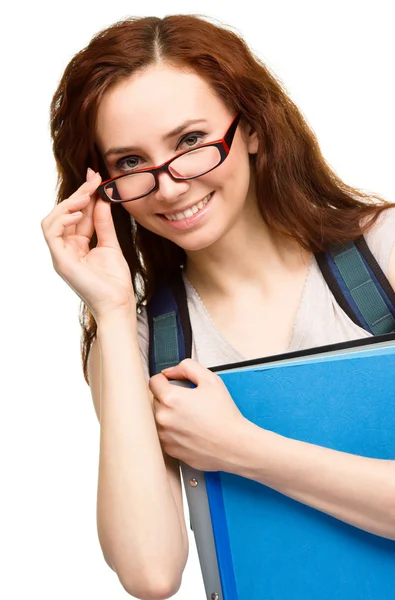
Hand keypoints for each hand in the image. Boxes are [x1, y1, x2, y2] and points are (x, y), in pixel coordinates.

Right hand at [41, 168, 134, 320]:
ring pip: (52, 220)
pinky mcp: (60, 260)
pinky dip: (62, 218)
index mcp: (78, 245)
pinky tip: (80, 212)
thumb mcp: (111, 244)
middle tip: (93, 178)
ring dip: (68, 204)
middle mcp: (66, 248)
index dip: (85, 194)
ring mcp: (61, 255)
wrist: (118, 302)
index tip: (96, 176)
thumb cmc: (115, 280)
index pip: (78, 215)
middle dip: (79, 193)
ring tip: (86, 195)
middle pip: (65, 214)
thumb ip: (104, 223)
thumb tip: (102, 199)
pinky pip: (51, 233)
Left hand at [149, 359, 247, 471]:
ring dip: (170, 415)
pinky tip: (191, 430)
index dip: (165, 379)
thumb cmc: (224, 415)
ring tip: (191, 417)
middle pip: (156, 400)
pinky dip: (174, 431)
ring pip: (160, 418)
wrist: (234, 445)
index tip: (173, 383)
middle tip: (189, 401)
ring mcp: (165, 436)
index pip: (153, 382)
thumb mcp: (210, 380)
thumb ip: (187, 367)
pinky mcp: (170, 449)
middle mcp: (163, 418)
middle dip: (169, 398)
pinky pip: (165, 435)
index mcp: (170, 399)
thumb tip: (170, 372)